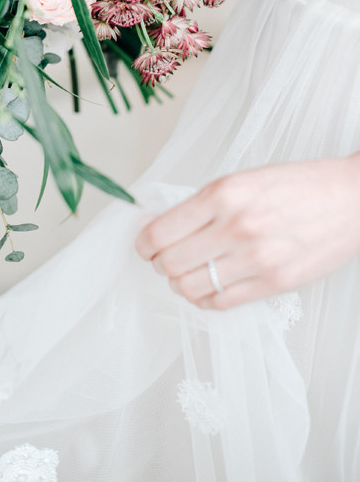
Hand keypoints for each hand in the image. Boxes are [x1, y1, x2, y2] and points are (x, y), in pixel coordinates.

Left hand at [135, 154, 359, 309]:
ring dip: (180, 283)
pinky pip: (220, 303)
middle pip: (170, 264)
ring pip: (190, 288)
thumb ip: (202, 203)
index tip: (144, 243)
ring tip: (187, 272)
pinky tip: (209, 285)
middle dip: (159, 263)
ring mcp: (257, 258)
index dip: (143, 243)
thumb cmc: (297, 185)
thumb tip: (161, 224)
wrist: (350, 198)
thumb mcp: (242, 179)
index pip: (160, 232)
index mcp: (224, 194)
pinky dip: (204, 298)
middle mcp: (237, 226)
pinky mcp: (275, 283)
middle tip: (163, 258)